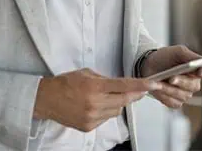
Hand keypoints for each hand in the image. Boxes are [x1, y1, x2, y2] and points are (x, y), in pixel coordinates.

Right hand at [33, 68, 161, 131]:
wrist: (47, 100)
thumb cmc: (66, 82)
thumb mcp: (87, 73)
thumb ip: (106, 79)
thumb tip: (122, 85)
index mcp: (95, 86)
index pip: (124, 86)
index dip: (141, 85)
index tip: (154, 84)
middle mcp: (95, 103)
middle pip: (124, 100)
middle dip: (135, 94)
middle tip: (142, 89)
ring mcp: (92, 117)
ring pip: (117, 110)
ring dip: (119, 102)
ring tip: (109, 95)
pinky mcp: (89, 127)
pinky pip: (106, 118)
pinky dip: (108, 111)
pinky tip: (99, 104)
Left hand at [140, 45, 201, 108]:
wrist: (149, 65)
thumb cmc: (165, 57)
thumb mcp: (177, 52)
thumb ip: (190, 56)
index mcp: (197, 69)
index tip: (200, 71)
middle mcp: (193, 83)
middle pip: (194, 86)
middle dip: (182, 82)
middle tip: (172, 78)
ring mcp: (185, 94)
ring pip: (182, 96)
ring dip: (169, 89)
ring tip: (158, 82)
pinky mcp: (175, 102)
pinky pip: (173, 102)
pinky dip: (164, 96)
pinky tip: (157, 89)